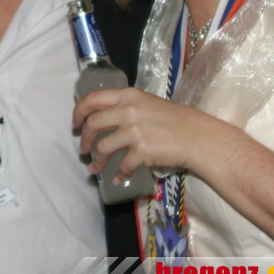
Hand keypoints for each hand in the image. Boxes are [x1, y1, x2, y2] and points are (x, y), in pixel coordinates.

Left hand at [73, 88, 224, 183]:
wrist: (199, 137)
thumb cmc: (177, 120)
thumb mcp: (148, 104)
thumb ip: (127, 107)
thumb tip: (104, 119)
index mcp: (129, 95)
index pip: (93, 99)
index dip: (79, 112)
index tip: (75, 123)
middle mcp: (128, 110)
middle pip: (93, 124)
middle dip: (83, 139)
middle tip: (83, 150)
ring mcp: (135, 130)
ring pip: (103, 147)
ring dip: (96, 160)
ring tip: (94, 168)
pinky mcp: (142, 150)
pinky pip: (122, 165)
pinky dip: (118, 174)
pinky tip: (118, 178)